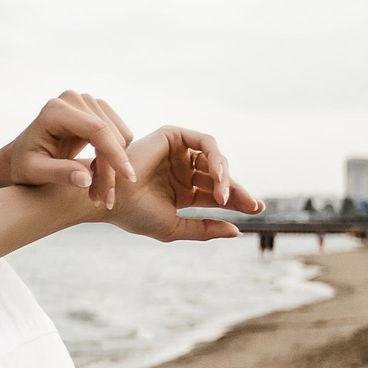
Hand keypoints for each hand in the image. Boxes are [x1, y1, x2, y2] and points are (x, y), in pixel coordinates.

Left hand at [0, 92, 137, 209]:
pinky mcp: (97, 109)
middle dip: (111, 170)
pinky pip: (119, 135)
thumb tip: (85, 180)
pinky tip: (95, 173)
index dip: (114, 153)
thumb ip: (59, 174)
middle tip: (103, 200)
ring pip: (119, 136)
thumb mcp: (35, 173)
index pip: (96, 129)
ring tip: (95, 191)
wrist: (22, 156)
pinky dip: (113, 158)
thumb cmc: (24, 166)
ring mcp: (87, 102)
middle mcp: (73, 99)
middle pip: (110, 135)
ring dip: (113, 167)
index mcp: (55, 111)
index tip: (129, 178)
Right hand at [106, 127, 264, 241]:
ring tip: (225, 195)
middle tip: (252, 205)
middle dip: (237, 190)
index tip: (255, 210)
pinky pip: (205, 142)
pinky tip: (218, 176)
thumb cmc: (136, 215)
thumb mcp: (176, 228)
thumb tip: (237, 231)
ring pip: (215, 160)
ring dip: (225, 177)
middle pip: (219, 177)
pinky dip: (215, 156)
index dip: (237, 201)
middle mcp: (182, 170)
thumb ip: (205, 229)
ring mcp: (178, 153)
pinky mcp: (173, 136)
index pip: (216, 194)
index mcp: (181, 191)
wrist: (111, 197)